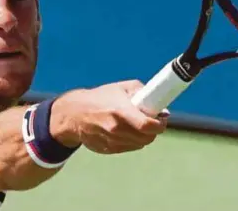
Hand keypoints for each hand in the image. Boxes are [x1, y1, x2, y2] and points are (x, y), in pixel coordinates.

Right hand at [52, 81, 168, 154]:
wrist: (75, 114)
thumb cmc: (101, 97)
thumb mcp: (122, 87)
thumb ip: (142, 93)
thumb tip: (161, 108)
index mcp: (121, 111)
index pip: (148, 126)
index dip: (160, 124)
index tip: (162, 119)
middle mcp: (116, 129)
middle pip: (147, 138)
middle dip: (153, 130)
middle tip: (153, 121)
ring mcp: (111, 141)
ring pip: (139, 144)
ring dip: (143, 135)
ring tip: (137, 123)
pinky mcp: (108, 149)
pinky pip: (128, 147)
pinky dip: (132, 140)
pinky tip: (125, 129)